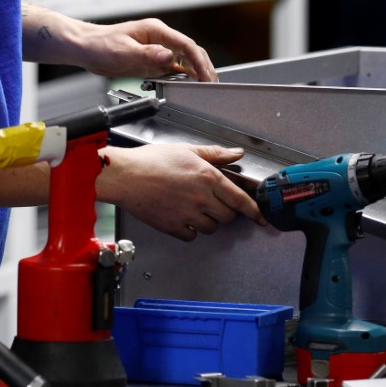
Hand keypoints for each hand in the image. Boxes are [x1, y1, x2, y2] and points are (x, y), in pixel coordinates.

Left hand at [73, 18, 218, 80]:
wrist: (86, 48)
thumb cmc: (100, 45)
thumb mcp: (123, 52)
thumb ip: (147, 55)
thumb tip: (169, 57)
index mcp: (156, 31)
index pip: (186, 45)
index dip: (199, 62)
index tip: (206, 76)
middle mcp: (160, 39)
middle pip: (191, 52)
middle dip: (204, 67)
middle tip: (213, 84)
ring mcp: (157, 50)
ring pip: (185, 60)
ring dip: (197, 72)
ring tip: (207, 87)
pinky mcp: (152, 61)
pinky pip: (174, 69)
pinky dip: (185, 77)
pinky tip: (190, 86)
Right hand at [97, 144, 267, 240]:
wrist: (125, 176)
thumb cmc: (150, 161)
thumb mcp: (186, 150)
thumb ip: (214, 154)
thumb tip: (235, 154)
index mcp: (207, 177)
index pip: (239, 199)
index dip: (254, 211)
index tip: (261, 218)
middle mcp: (201, 198)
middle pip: (227, 216)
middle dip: (224, 211)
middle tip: (213, 203)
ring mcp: (188, 214)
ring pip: (211, 228)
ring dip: (207, 221)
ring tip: (193, 209)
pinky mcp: (173, 227)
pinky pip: (191, 236)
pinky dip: (190, 231)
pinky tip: (182, 218)